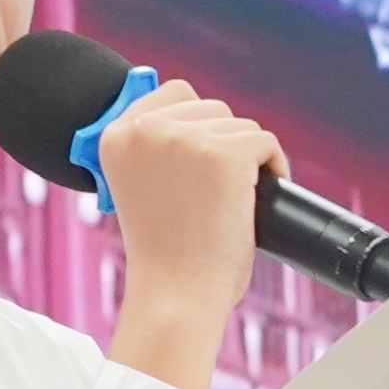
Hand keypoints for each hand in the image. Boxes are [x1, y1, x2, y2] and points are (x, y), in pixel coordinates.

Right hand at [86, 78, 278, 381]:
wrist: (175, 296)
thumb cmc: (163, 255)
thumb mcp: (139, 188)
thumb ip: (155, 149)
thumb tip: (195, 113)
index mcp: (115, 136)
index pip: (172, 92)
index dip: (197, 123)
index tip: (202, 158)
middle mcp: (146, 129)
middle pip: (210, 106)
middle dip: (223, 143)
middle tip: (219, 190)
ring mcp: (186, 138)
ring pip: (239, 125)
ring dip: (246, 158)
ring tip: (233, 200)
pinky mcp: (225, 153)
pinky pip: (265, 141)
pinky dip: (274, 167)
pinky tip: (260, 196)